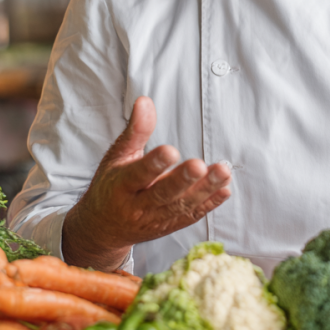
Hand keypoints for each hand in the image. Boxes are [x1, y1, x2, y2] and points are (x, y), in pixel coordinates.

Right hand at [62, 96, 231, 269]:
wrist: (104, 228)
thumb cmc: (111, 186)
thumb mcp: (117, 157)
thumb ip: (135, 131)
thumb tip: (145, 100)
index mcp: (121, 186)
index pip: (139, 175)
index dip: (154, 164)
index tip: (170, 150)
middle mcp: (138, 206)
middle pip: (163, 194)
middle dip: (182, 181)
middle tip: (199, 166)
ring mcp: (155, 220)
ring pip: (182, 206)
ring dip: (205, 190)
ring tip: (223, 172)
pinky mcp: (170, 226)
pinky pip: (191, 216)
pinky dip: (209, 204)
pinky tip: (224, 190)